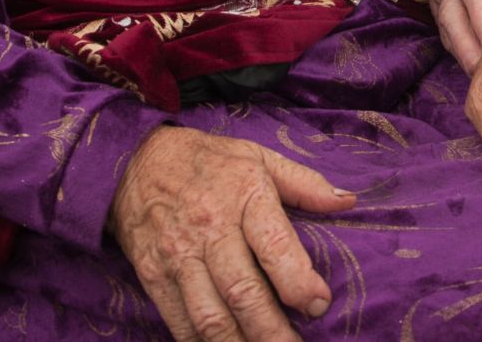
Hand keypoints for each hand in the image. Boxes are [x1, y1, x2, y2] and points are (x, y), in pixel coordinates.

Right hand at [109, 126, 355, 341]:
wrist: (133, 161)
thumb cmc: (207, 160)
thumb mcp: (258, 156)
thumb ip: (305, 183)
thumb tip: (348, 202)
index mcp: (244, 195)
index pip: (274, 247)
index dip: (298, 282)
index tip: (318, 304)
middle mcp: (210, 230)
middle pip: (243, 293)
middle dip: (273, 331)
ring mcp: (178, 257)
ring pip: (210, 317)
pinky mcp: (154, 276)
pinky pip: (180, 323)